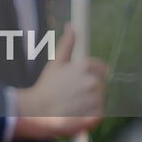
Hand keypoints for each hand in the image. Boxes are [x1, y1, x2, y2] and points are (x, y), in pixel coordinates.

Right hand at [14, 24, 106, 139]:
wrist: (39, 111)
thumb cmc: (46, 86)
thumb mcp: (55, 62)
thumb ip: (67, 43)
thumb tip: (71, 26)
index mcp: (85, 67)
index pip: (102, 67)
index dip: (91, 73)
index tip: (80, 80)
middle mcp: (93, 82)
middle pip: (101, 83)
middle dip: (90, 86)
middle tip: (73, 92)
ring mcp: (96, 99)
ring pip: (100, 97)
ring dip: (90, 100)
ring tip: (73, 102)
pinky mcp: (97, 114)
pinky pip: (99, 111)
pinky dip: (91, 113)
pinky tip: (77, 111)